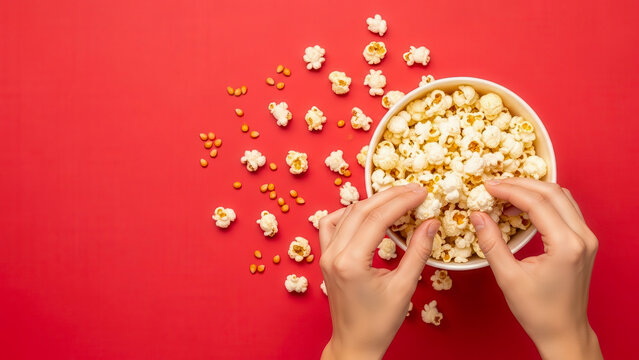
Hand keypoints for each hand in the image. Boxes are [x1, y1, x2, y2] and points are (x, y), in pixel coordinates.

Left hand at [319, 184, 439, 359]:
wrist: (355, 343)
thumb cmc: (380, 322)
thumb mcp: (404, 287)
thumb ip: (418, 252)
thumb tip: (431, 222)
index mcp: (350, 263)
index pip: (377, 218)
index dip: (401, 201)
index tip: (421, 192)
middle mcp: (333, 254)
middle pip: (360, 210)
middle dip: (389, 196)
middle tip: (414, 189)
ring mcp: (325, 255)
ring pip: (345, 213)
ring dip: (370, 202)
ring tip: (396, 198)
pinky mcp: (325, 257)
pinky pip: (331, 224)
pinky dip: (350, 213)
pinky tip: (367, 213)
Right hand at [470, 178, 601, 359]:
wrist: (563, 331)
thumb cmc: (537, 310)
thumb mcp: (508, 277)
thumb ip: (491, 243)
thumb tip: (477, 215)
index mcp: (566, 245)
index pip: (537, 203)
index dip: (509, 190)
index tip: (486, 186)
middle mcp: (583, 237)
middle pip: (552, 192)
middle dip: (520, 184)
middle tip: (494, 185)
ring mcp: (587, 238)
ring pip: (562, 196)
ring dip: (533, 190)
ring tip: (506, 193)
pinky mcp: (585, 241)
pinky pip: (566, 209)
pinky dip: (544, 201)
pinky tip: (523, 207)